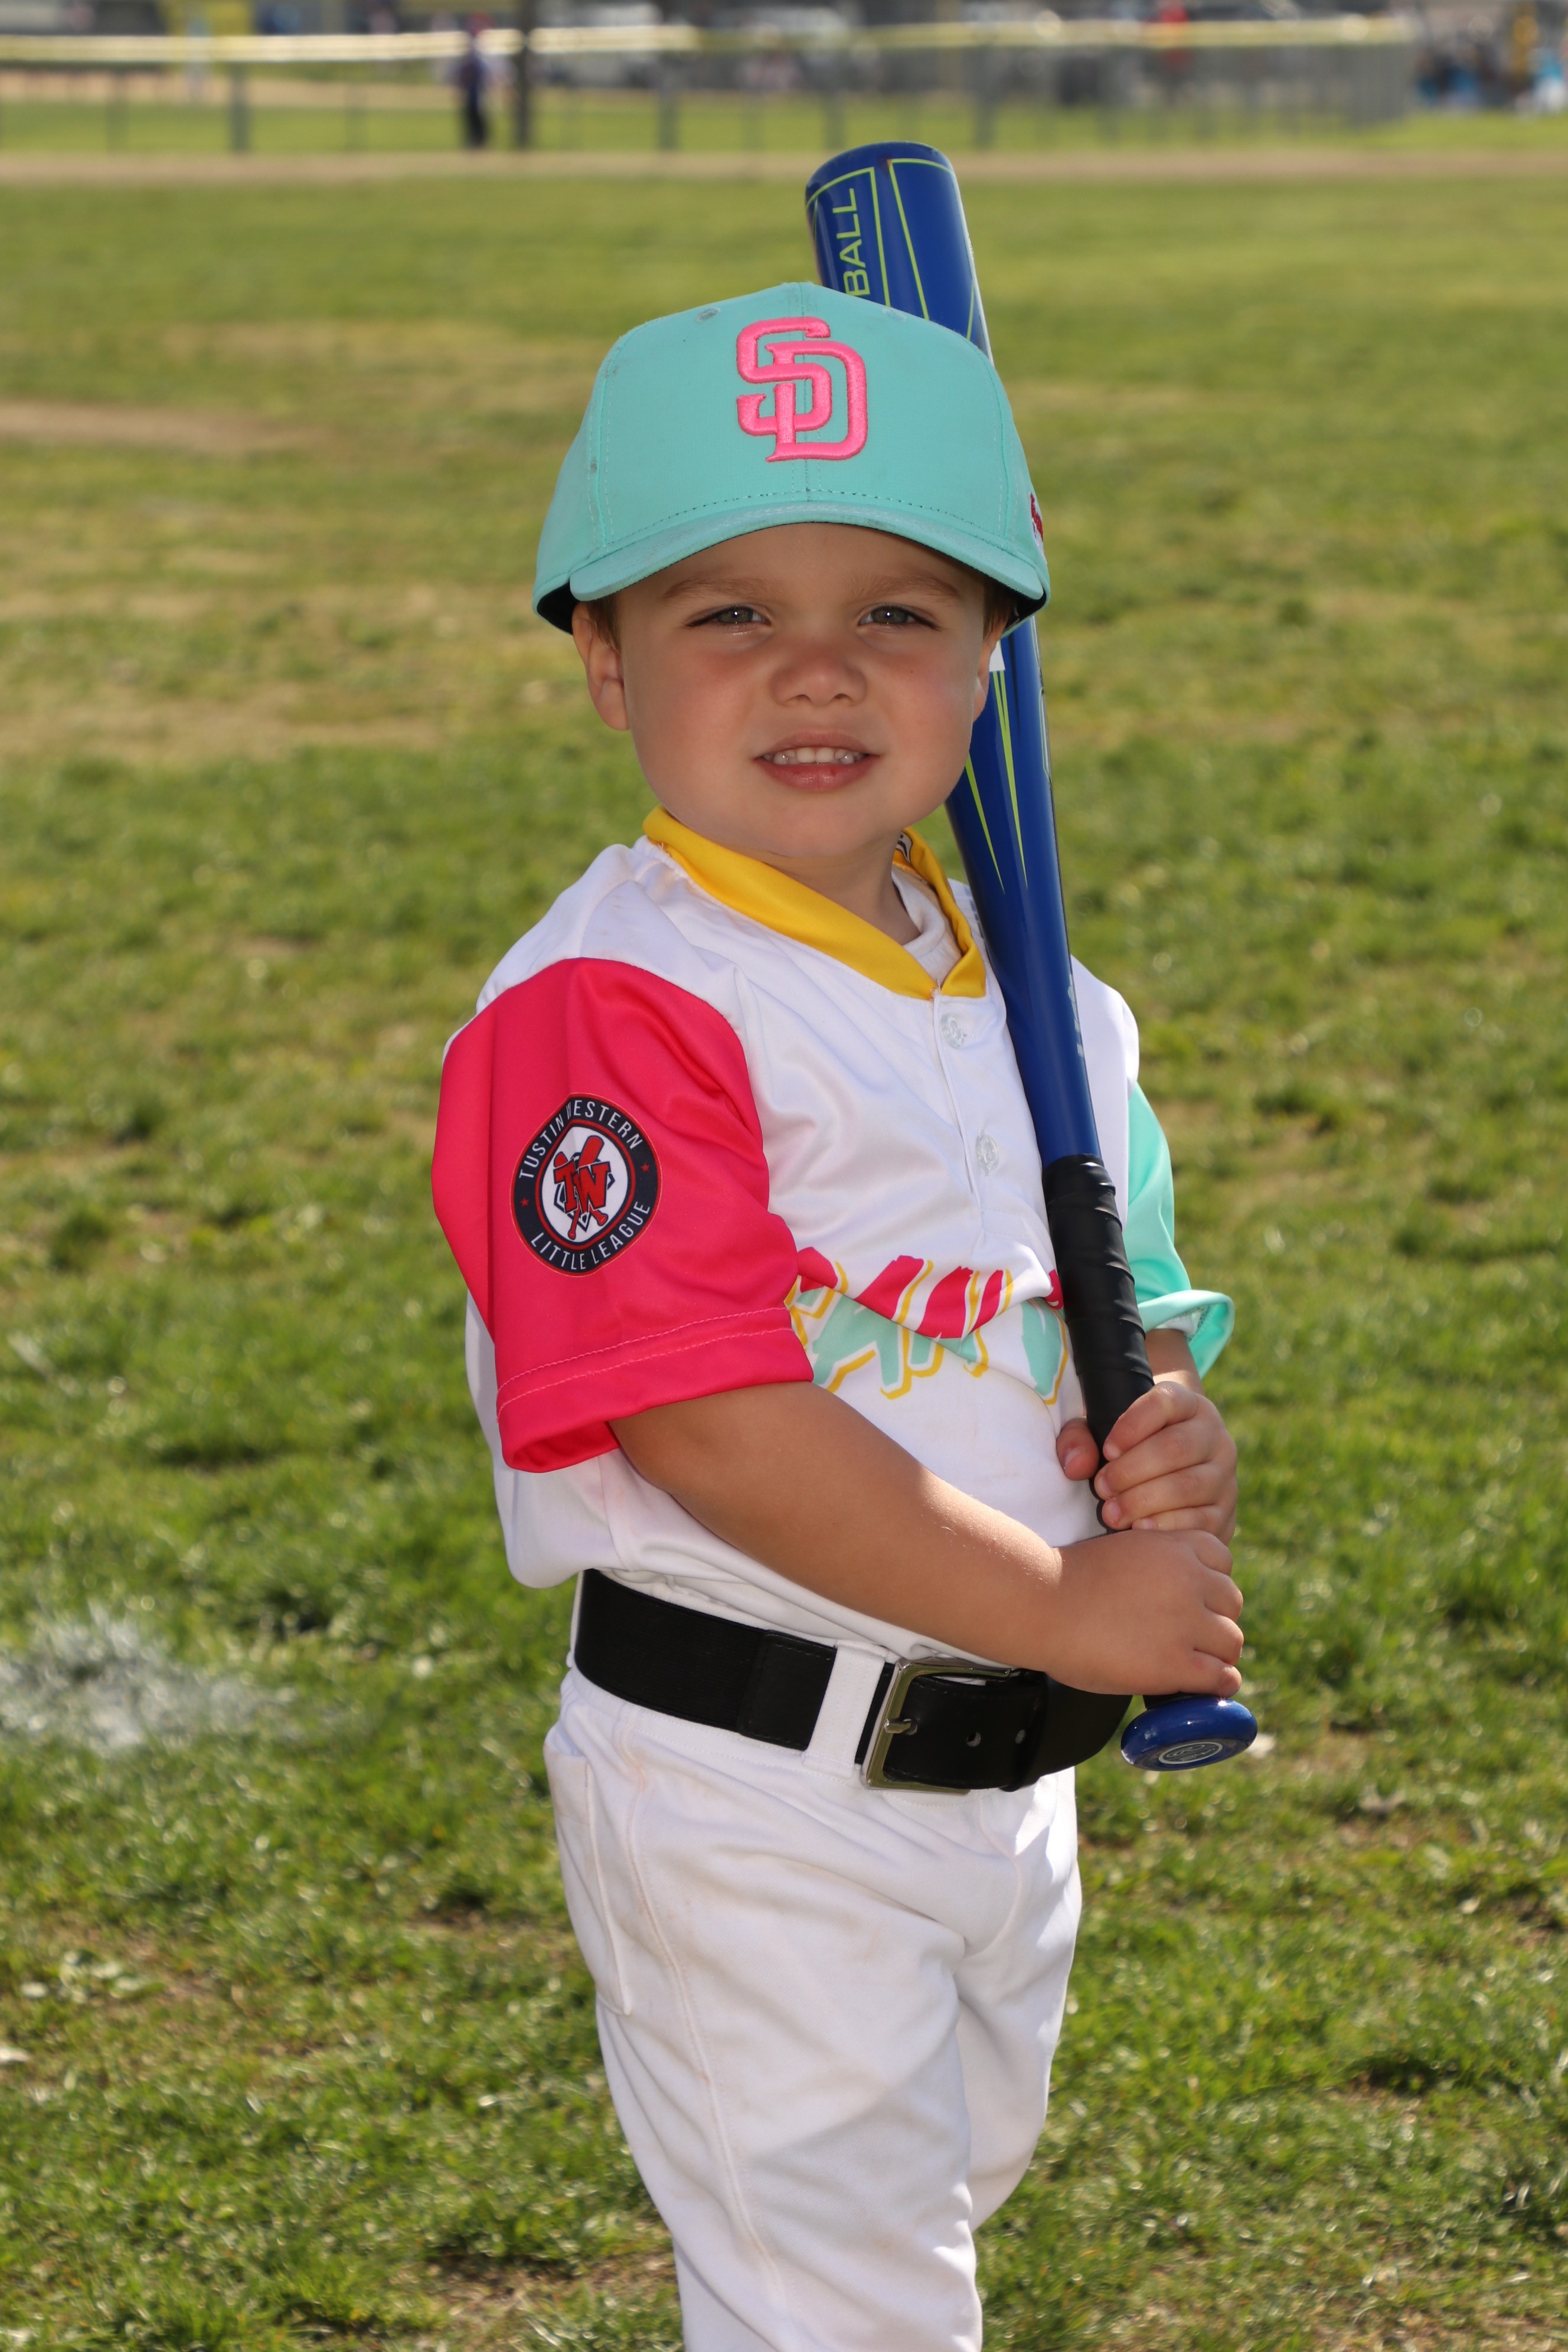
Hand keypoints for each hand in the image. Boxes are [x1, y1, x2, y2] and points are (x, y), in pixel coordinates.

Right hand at [1045, 1527, 1243, 1697]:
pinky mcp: (1175, 1662)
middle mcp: (1188, 1579)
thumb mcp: (1123, 1552)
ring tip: (1197, 1664)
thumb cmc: (1068, 1582)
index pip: (1222, 1559)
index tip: (1193, 1598)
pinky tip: (1208, 1687)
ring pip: (1231, 1641)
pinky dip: (1219, 1684)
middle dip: (1214, 1617)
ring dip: (1217, 1653)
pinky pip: (1221, 1676)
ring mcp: (1185, 1622)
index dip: (1210, 1582)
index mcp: (1174, 1547)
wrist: (1040, 1604)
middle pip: (1231, 1601)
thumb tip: (1168, 1593)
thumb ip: (1154, 1564)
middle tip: (1190, 1636)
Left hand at [1056, 1379, 1236, 1541]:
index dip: (1132, 1424)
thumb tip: (1075, 1467)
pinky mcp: (1226, 1511)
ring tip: (1111, 1513)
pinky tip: (1139, 1531)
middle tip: (1101, 1488)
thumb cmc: (1130, 1447)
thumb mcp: (1103, 1430)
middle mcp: (1214, 1436)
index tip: (1107, 1449)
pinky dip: (1167, 1527)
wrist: (1174, 1473)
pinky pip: (1203, 1520)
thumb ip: (1079, 1438)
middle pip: (1176, 1448)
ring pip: (1189, 1486)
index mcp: (1187, 1404)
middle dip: (1132, 1471)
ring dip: (1144, 1501)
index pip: (1164, 1402)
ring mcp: (1224, 1475)